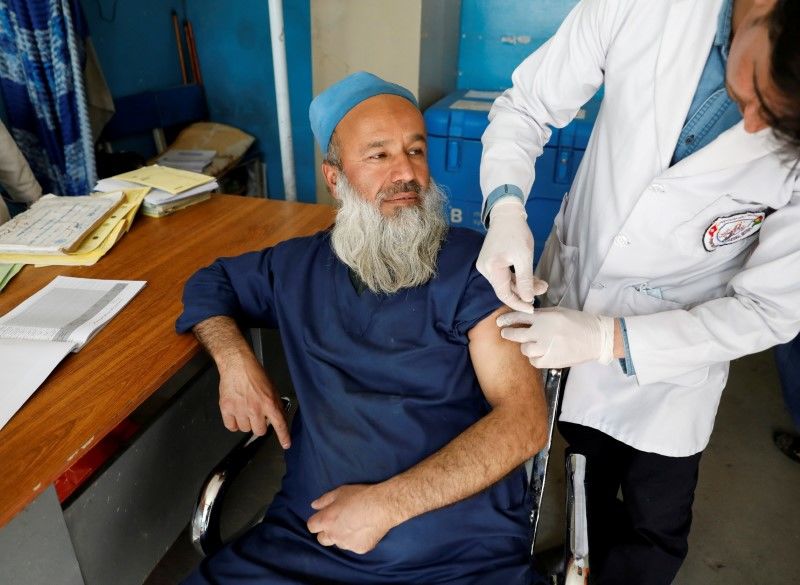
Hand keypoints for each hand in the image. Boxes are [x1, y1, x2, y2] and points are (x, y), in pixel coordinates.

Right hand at [217, 352, 290, 447]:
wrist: (237, 365)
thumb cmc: (254, 374)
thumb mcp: (272, 388)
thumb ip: (275, 404)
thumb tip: (278, 418)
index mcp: (269, 403)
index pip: (279, 424)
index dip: (284, 436)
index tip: (286, 444)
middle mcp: (255, 408)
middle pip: (260, 431)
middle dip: (260, 425)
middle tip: (257, 415)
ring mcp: (240, 410)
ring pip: (245, 430)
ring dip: (246, 423)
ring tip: (245, 409)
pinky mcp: (227, 409)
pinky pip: (231, 427)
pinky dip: (233, 423)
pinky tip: (236, 413)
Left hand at [306, 484, 395, 553]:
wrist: (383, 506)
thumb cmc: (361, 496)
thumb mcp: (340, 492)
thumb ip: (324, 500)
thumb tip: (314, 506)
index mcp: (326, 520)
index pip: (311, 527)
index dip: (317, 521)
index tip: (324, 517)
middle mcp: (334, 535)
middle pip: (322, 539)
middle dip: (327, 532)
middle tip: (338, 522)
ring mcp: (347, 544)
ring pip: (339, 543)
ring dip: (342, 536)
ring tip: (354, 525)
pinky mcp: (359, 549)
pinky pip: (353, 546)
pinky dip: (356, 540)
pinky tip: (364, 530)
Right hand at [477, 198, 547, 312]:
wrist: (506, 214)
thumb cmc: (516, 232)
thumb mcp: (524, 256)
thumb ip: (525, 280)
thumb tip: (528, 299)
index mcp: (491, 268)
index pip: (503, 294)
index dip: (518, 303)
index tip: (532, 308)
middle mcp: (485, 269)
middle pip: (505, 288)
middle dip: (524, 292)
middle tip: (543, 290)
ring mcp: (486, 265)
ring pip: (506, 282)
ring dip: (523, 284)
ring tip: (541, 284)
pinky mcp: (491, 262)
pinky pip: (505, 275)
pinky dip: (518, 278)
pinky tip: (532, 278)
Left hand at [497, 307, 615, 367]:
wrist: (597, 338)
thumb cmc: (578, 322)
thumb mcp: (559, 312)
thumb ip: (541, 315)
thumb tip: (523, 316)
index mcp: (545, 318)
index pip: (519, 316)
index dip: (507, 319)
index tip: (500, 322)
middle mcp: (543, 332)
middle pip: (516, 334)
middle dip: (508, 333)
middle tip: (505, 332)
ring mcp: (547, 348)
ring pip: (524, 349)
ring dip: (526, 346)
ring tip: (533, 344)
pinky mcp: (551, 361)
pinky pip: (534, 361)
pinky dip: (535, 358)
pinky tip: (541, 353)